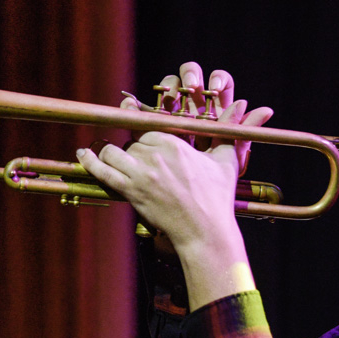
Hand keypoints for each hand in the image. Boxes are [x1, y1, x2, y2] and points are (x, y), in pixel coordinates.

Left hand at [76, 62, 271, 307]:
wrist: (205, 231)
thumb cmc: (217, 197)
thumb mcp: (226, 160)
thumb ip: (235, 129)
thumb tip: (256, 106)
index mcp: (176, 143)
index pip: (150, 127)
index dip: (143, 128)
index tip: (134, 120)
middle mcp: (156, 154)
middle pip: (133, 141)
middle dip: (134, 149)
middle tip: (139, 161)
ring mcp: (141, 173)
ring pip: (115, 152)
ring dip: (112, 154)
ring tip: (112, 158)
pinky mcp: (130, 191)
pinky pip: (103, 171)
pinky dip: (90, 161)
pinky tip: (82, 154)